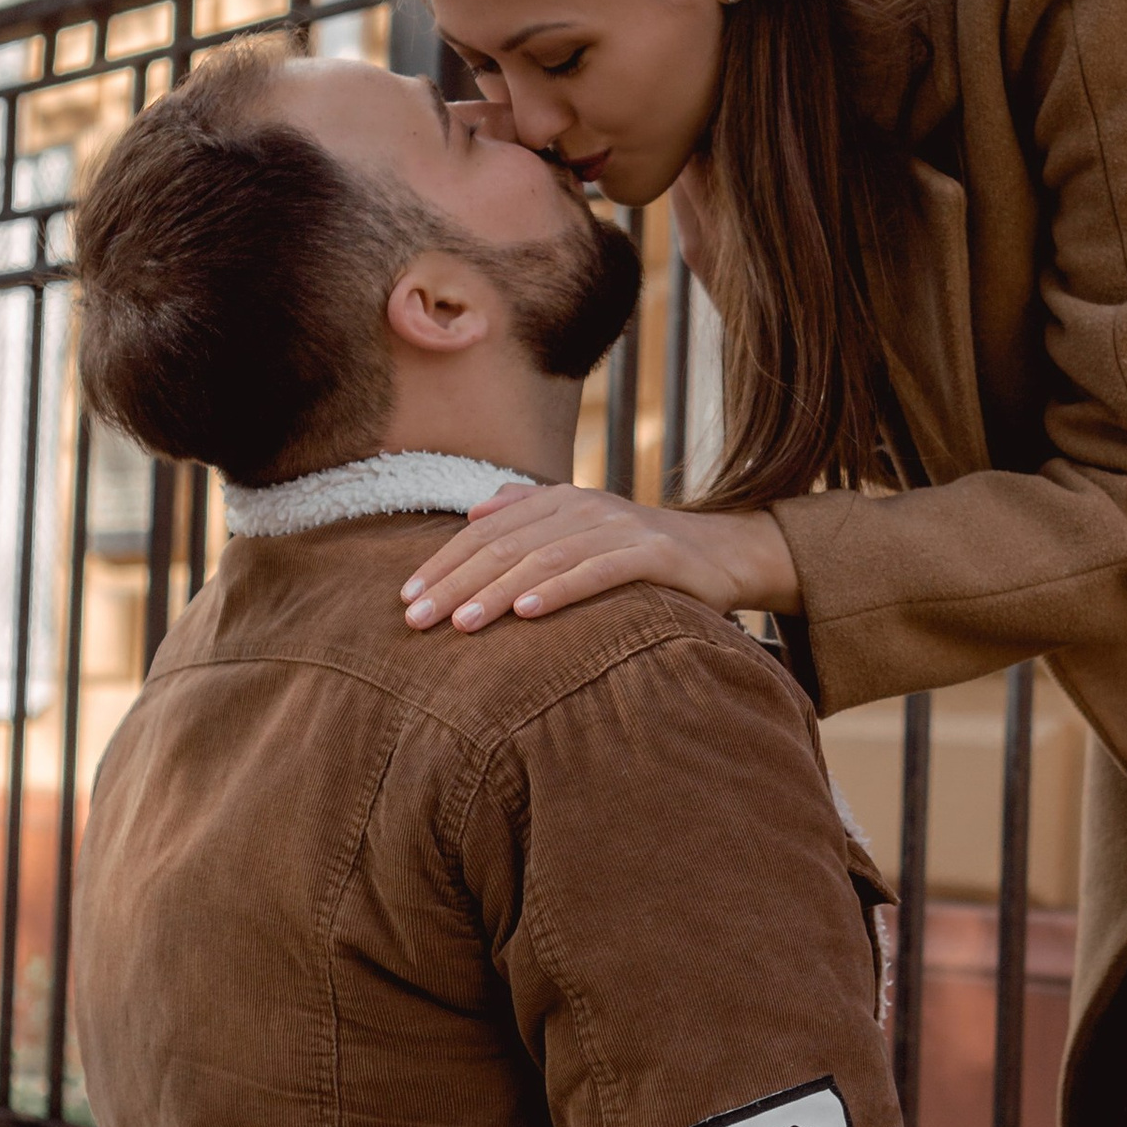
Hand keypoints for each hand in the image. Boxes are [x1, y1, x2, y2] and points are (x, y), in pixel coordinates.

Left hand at [399, 486, 799, 630]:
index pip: (484, 533)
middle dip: (455, 583)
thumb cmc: (638, 552)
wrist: (721, 553)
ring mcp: (618, 528)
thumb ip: (530, 513)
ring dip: (495, 592)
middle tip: (415, 620)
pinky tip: (526, 613)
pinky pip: (596, 573)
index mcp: (557, 502)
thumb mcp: (582, 529)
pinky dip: (558, 591)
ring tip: (460, 624)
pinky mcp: (653, 556)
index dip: (442, 563)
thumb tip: (475, 511)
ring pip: (543, 560)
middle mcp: (582, 507)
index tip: (405, 598)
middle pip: (504, 546)